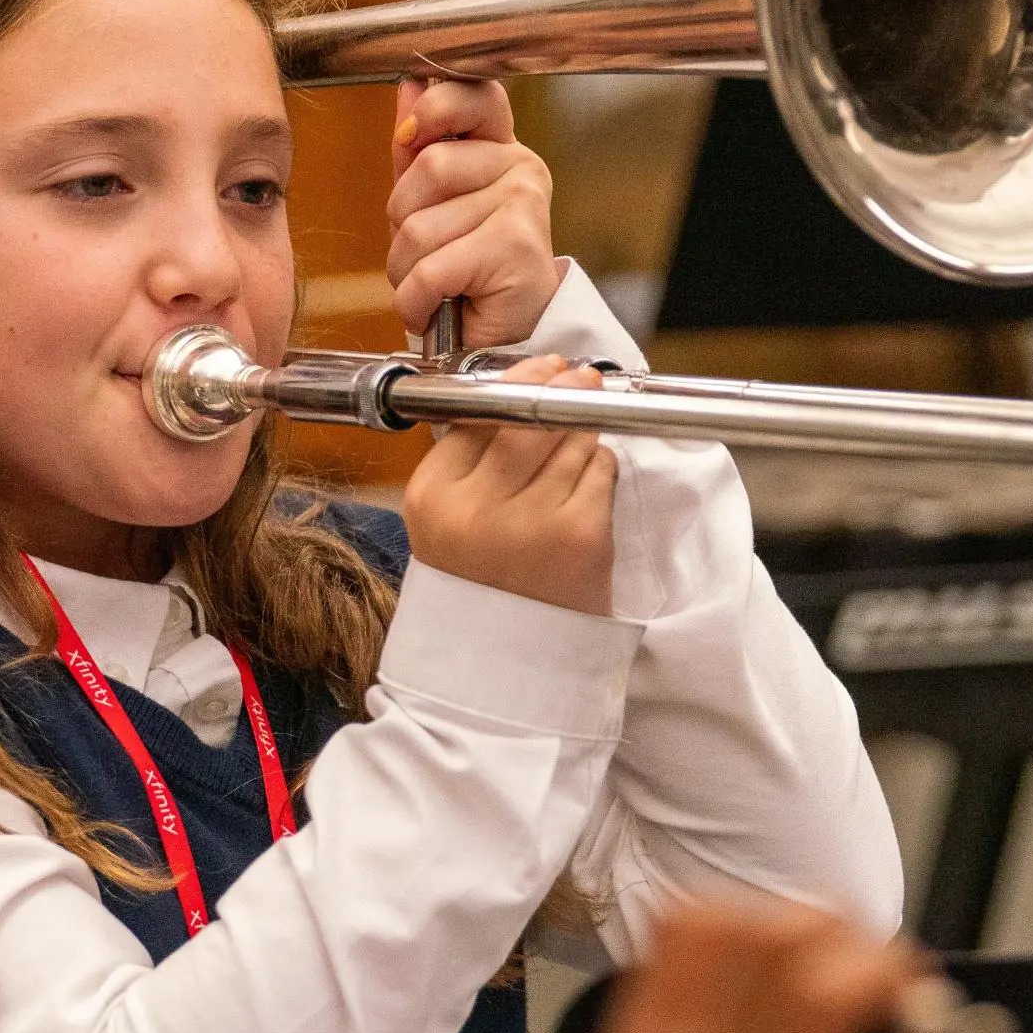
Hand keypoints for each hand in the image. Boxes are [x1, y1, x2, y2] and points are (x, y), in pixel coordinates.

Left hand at [386, 76, 565, 349]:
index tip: (409, 137)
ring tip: (434, 286)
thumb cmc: (464, 273)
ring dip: (407, 270)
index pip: (476, 95)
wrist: (501, 341)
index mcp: (502, 149)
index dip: (435, 108)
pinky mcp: (515, 247)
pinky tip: (435, 306)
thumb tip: (408, 85)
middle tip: (424, 253)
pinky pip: (430, 268)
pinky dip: (416, 299)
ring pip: (420, 226)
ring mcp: (523, 205)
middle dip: (403, 221)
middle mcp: (521, 169)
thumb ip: (418, 148)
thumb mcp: (431, 205)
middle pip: (429, 165)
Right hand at [399, 357, 615, 614]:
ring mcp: (530, 522)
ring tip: (575, 456)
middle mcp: (475, 508)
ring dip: (582, 437)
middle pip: (528, 417)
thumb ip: (471, 459)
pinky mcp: (580, 536)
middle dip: (562, 386)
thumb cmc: (478, 584)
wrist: (500, 667)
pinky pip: (601, 470)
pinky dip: (601, 471)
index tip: (543, 365)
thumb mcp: (448, 518)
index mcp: (431, 497)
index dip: (518, 381)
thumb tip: (526, 383)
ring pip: (572, 439)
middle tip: (581, 374)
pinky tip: (585, 492)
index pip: (479, 413)